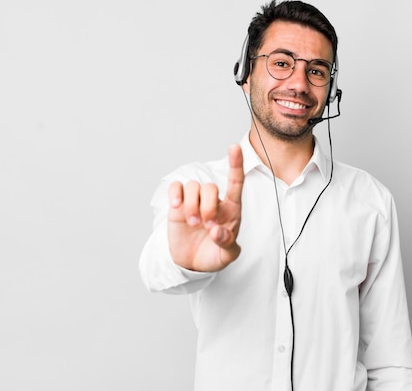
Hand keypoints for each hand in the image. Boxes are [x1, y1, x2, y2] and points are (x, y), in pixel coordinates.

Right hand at [167, 145, 243, 271]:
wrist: (193, 264)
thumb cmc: (214, 256)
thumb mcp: (227, 256)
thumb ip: (227, 244)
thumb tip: (217, 231)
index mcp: (231, 210)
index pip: (235, 182)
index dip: (236, 164)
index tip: (235, 147)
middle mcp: (214, 202)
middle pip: (211, 187)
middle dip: (208, 206)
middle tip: (206, 225)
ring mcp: (195, 202)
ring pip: (194, 186)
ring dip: (192, 204)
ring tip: (193, 224)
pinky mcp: (179, 205)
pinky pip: (177, 188)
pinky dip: (175, 193)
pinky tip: (176, 206)